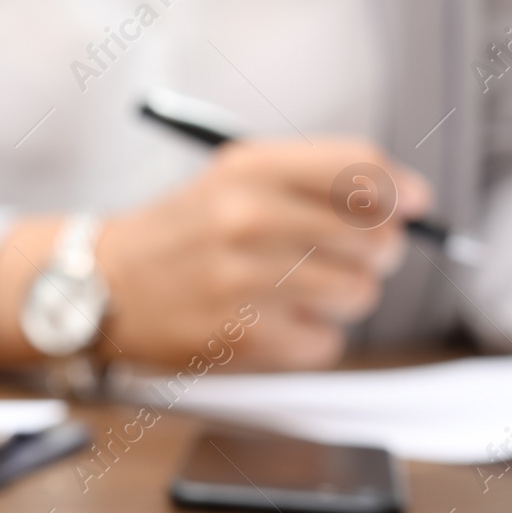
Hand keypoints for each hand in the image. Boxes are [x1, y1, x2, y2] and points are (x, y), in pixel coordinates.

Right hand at [0, 140, 428, 369]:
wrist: (102, 286)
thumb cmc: (182, 233)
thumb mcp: (234, 178)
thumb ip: (315, 178)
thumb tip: (408, 204)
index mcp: (249, 169)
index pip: (360, 170)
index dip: (398, 193)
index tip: (409, 209)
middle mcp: (246, 218)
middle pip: (373, 238)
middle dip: (374, 254)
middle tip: (346, 259)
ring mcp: (242, 280)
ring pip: (357, 294)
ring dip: (341, 299)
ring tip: (298, 293)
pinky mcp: (239, 337)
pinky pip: (325, 342)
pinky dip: (310, 339)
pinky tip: (274, 325)